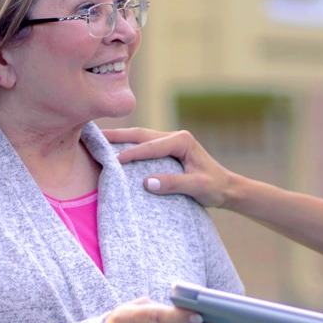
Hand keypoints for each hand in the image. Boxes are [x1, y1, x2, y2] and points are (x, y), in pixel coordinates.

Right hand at [102, 127, 237, 207]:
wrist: (228, 188)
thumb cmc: (215, 187)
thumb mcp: (197, 187)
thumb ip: (173, 184)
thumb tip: (147, 183)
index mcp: (182, 140)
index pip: (151, 146)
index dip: (131, 153)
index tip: (113, 159)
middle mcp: (176, 136)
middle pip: (142, 134)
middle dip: (118, 135)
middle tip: (95, 135)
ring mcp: (172, 142)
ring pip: (142, 137)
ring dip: (122, 138)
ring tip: (100, 140)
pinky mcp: (169, 150)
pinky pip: (146, 145)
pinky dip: (130, 146)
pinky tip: (116, 150)